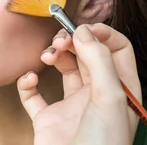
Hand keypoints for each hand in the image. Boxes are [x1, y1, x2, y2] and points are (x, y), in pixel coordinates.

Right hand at [17, 24, 140, 144]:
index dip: (100, 33)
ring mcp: (70, 107)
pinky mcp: (47, 119)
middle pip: (86, 54)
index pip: (116, 49)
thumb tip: (83, 30)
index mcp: (119, 90)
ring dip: (52, 56)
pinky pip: (33, 94)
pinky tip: (29, 80)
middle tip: (60, 40)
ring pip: (61, 68)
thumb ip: (98, 60)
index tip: (81, 28)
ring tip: (47, 57)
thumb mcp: (109, 98)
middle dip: (71, 41)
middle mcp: (96, 95)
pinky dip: (27, 82)